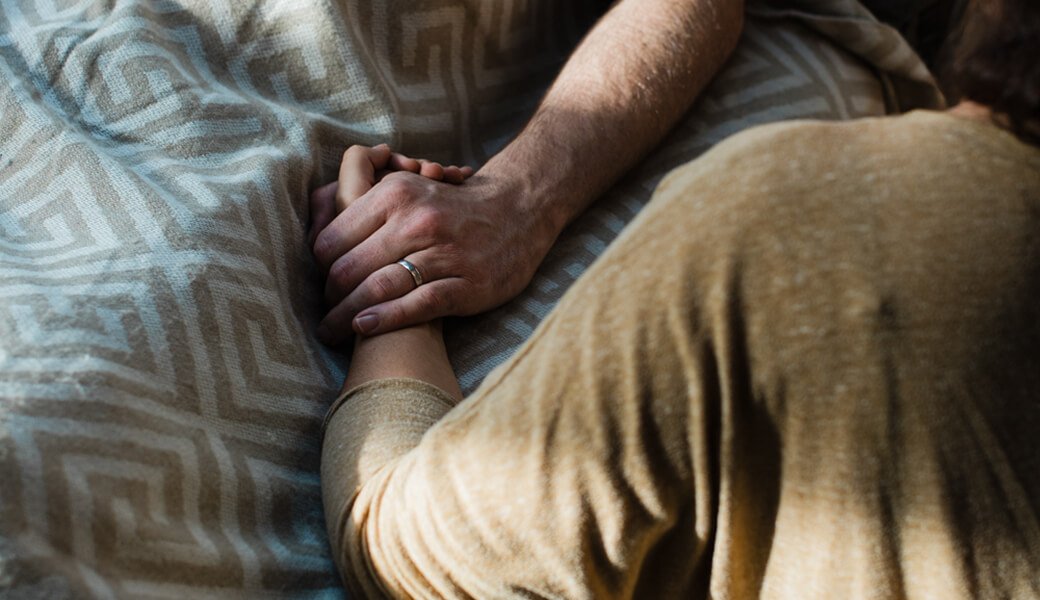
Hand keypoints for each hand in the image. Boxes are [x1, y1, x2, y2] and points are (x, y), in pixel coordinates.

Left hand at [312, 149, 557, 344]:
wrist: (519, 209)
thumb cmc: (452, 205)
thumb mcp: (409, 185)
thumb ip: (365, 200)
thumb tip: (318, 233)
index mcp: (395, 194)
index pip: (334, 239)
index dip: (319, 268)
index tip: (320, 286)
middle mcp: (417, 221)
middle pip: (350, 268)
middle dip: (329, 299)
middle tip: (323, 318)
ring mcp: (444, 253)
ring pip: (378, 288)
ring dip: (346, 317)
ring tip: (332, 333)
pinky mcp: (467, 283)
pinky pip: (417, 304)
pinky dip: (386, 319)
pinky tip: (365, 328)